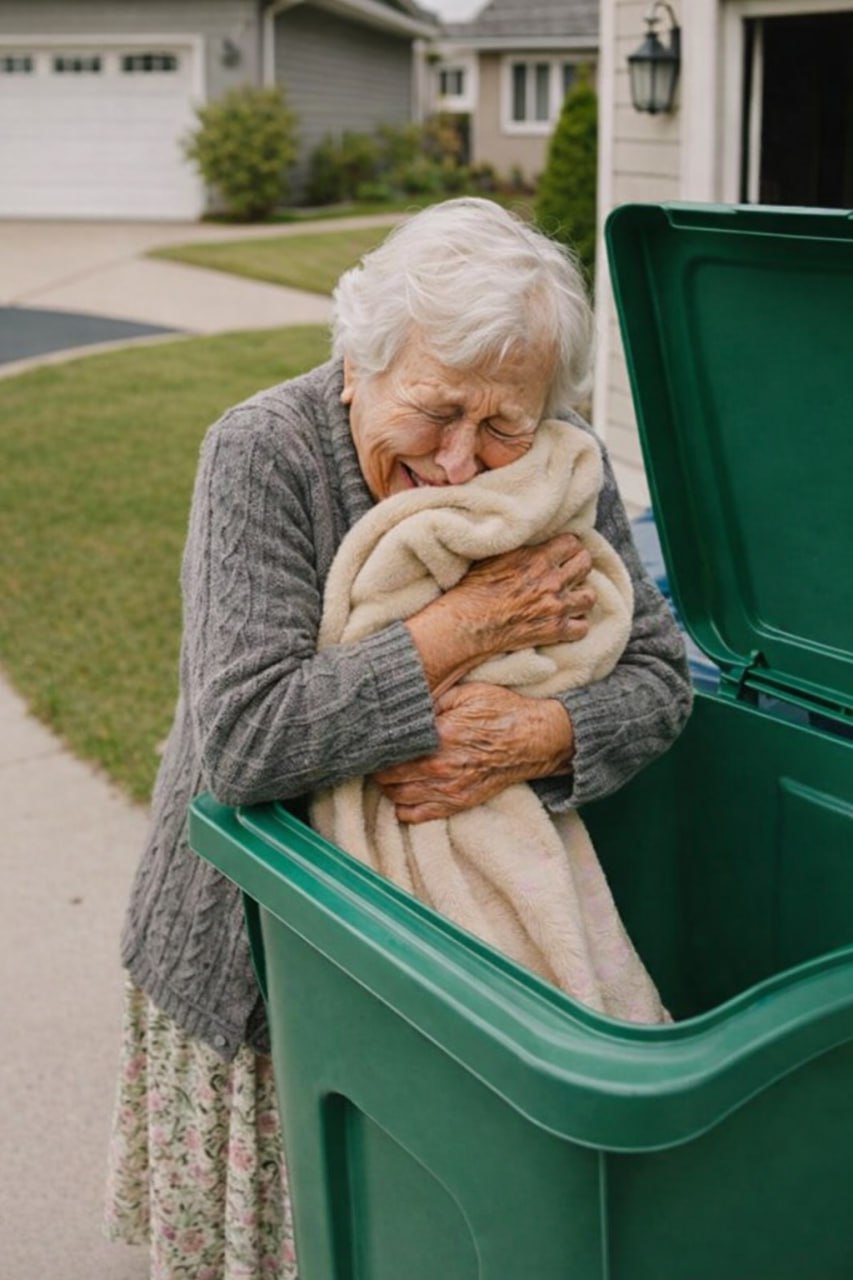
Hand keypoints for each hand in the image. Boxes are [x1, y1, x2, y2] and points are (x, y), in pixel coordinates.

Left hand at [373, 683, 573, 823]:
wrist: (535, 740)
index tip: (370, 738)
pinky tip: (403, 792)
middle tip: (375, 754)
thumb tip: (401, 704)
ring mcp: (448, 790)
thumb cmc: (501, 711)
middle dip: (377, 766)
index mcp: (439, 737)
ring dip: (387, 786)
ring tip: (387, 771)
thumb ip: (431, 698)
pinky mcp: (457, 803)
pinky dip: (402, 807)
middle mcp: (440, 768)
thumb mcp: (465, 693)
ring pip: (396, 797)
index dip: (376, 745)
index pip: (389, 749)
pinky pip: (415, 815)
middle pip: (386, 776)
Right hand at [406, 531, 595, 697]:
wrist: (468, 623)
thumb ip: (521, 549)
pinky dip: (576, 626)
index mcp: (537, 558)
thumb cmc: (473, 590)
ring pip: (589, 596)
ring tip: (569, 597)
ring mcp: (556, 607)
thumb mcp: (495, 556)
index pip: (572, 543)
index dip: (568, 547)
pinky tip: (566, 622)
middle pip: (585, 564)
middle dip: (578, 566)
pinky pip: (582, 627)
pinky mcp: (554, 631)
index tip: (563, 553)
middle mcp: (551, 580)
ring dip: (580, 596)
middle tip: (568, 572)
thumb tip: (531, 540)